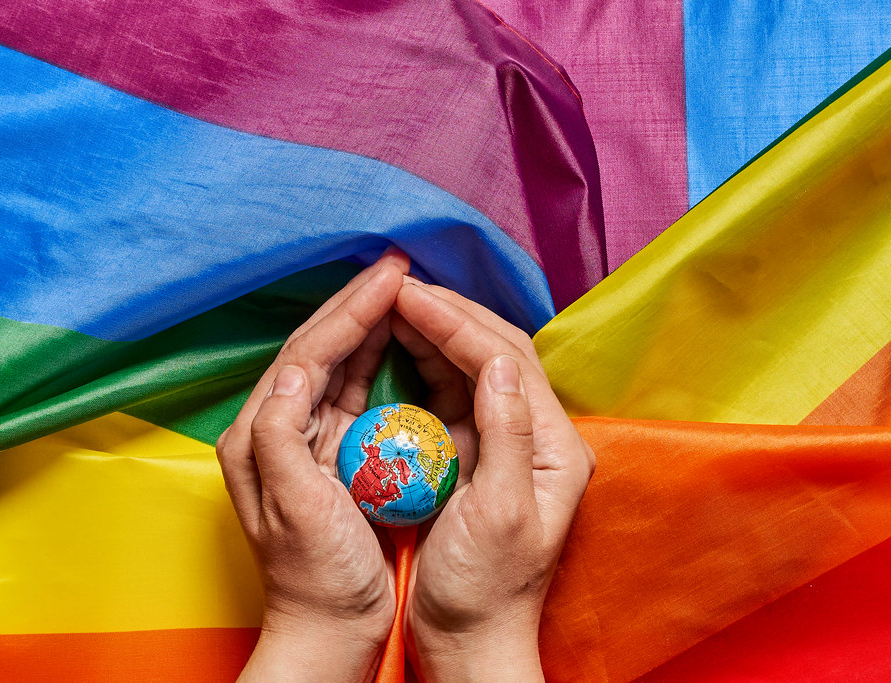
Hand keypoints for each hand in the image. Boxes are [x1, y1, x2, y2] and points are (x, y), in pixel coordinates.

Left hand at [217, 250, 409, 681]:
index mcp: (258, 436)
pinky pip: (354, 390)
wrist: (330, 630)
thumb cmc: (316, 578)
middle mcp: (275, 428)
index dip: (348, 313)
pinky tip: (398, 336)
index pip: (305, 355)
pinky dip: (375, 358)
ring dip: (367, 323)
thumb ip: (279, 438)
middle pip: (317, 349)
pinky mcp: (333, 451)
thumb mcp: (294, 511)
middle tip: (398, 265)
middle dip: (357, 305)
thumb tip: (290, 371)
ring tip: (401, 286)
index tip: (391, 277)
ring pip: (336, 363)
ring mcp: (306, 438)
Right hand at [393, 280, 595, 681]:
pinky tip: (397, 346)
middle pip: (495, 351)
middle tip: (397, 285)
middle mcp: (538, 436)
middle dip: (447, 313)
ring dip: (435, 331)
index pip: (506, 360)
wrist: (470, 643)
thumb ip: (507, 436)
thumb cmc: (485, 591)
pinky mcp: (475, 455)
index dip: (456, 322)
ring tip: (393, 304)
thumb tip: (495, 361)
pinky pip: (452, 392)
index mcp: (555, 447)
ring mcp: (506, 443)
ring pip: (473, 366)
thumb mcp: (501, 515)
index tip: (407, 295)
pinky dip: (425, 363)